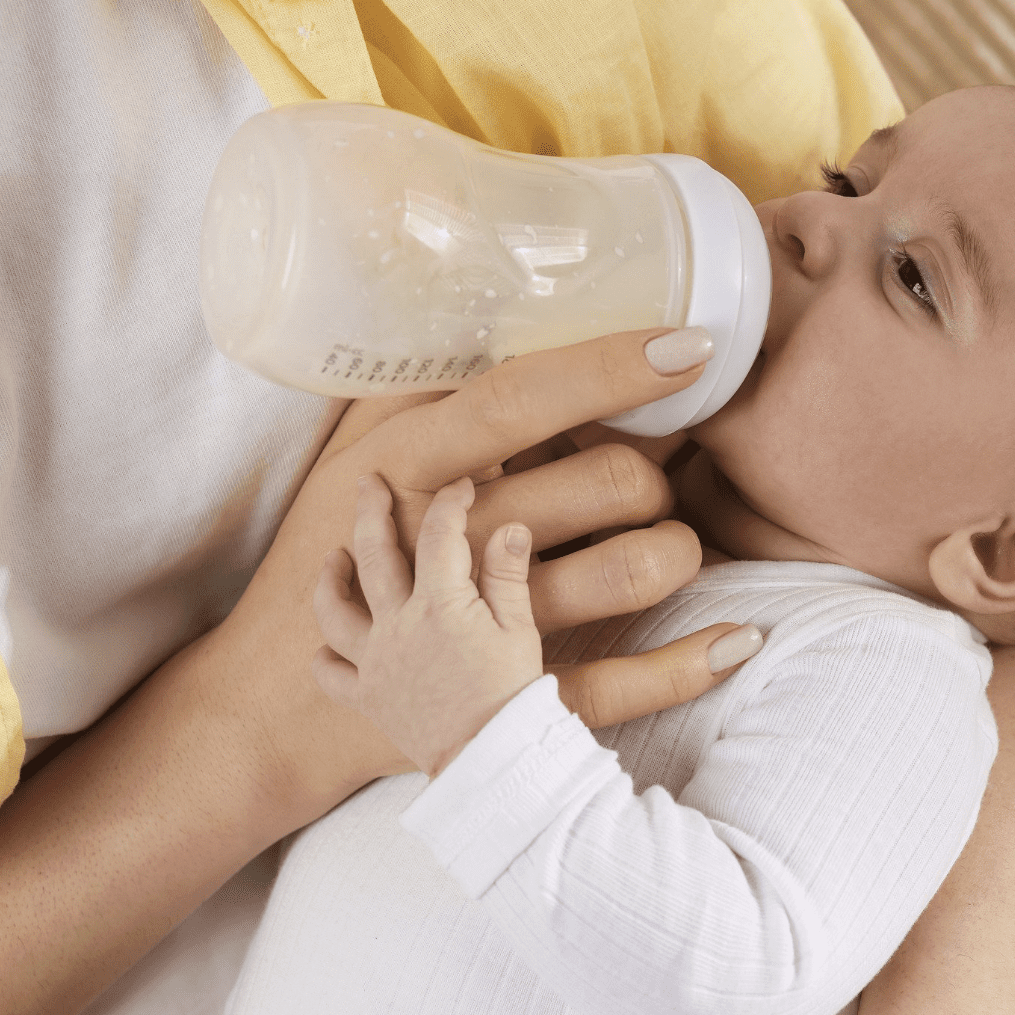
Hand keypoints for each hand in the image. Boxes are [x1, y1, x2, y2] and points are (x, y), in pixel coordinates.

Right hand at [205, 327, 757, 826]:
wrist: (276, 704)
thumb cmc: (325, 558)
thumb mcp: (351, 457)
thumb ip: (422, 388)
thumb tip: (507, 310)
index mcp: (410, 468)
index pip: (522, 398)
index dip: (611, 368)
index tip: (689, 344)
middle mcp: (450, 542)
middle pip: (609, 480)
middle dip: (656, 472)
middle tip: (648, 476)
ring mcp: (480, 629)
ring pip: (631, 569)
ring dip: (677, 549)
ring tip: (670, 543)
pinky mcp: (504, 704)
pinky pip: (623, 684)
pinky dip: (691, 665)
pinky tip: (739, 642)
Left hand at [313, 476, 543, 775]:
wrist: (490, 759)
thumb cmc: (512, 696)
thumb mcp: (521, 630)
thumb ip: (508, 575)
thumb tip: (509, 527)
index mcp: (440, 603)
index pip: (440, 534)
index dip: (450, 503)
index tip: (461, 487)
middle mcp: (398, 625)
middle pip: (374, 554)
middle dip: (370, 510)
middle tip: (369, 483)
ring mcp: (376, 662)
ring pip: (335, 610)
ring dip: (330, 579)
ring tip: (334, 558)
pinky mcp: (368, 697)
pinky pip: (332, 675)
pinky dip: (326, 658)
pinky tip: (327, 647)